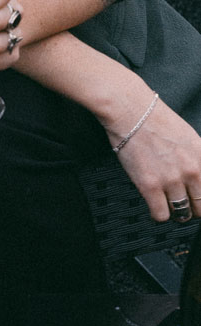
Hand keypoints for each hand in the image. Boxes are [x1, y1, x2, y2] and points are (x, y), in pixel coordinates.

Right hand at [102, 96, 200, 222]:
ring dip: (176, 212)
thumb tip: (199, 175)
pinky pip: (160, 215)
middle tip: (185, 203)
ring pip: (182, 214)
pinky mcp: (149, 185)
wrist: (131, 111)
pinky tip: (154, 204)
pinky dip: (158, 214)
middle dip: (194, 208)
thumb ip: (199, 159)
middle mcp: (192, 171)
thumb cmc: (156, 119)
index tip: (197, 199)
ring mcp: (171, 180)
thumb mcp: (191, 137)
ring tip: (168, 205)